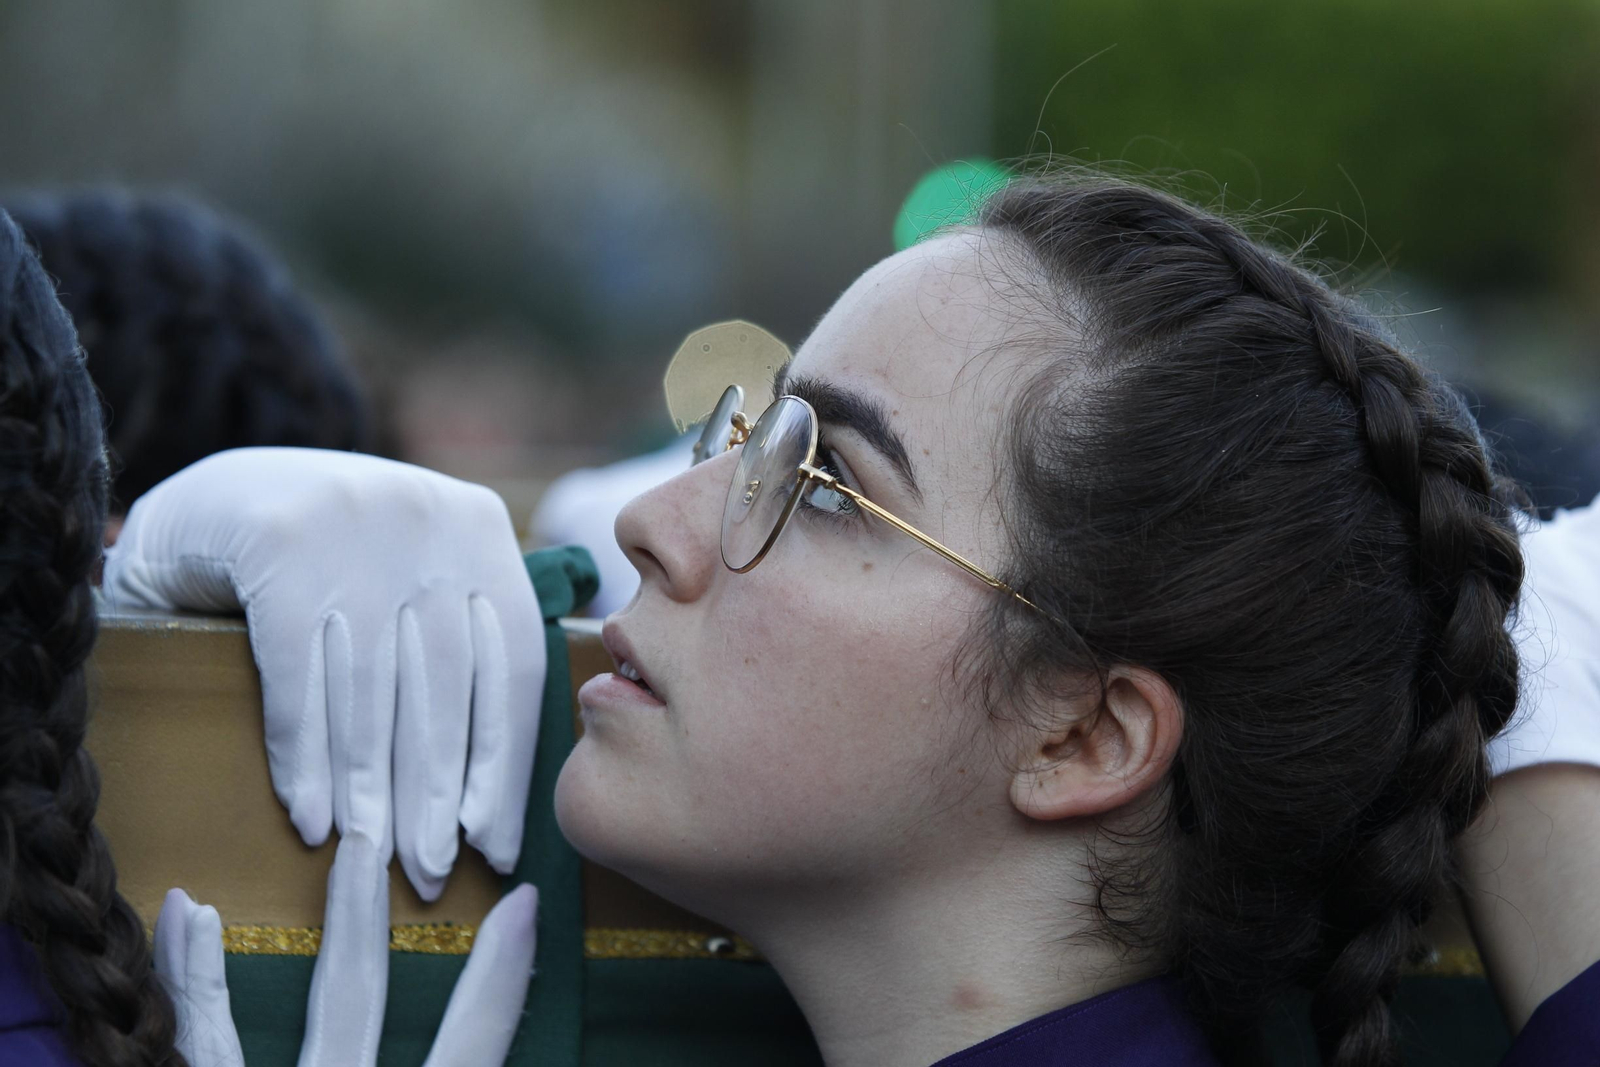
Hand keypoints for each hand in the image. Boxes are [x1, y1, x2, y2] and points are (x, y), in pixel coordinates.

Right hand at [104, 447, 544, 896]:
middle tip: (428, 873)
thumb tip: (496, 783)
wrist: (209, 501)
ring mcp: (352, 525)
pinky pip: (298, 675)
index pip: (512, 664)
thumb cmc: (328, 563)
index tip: (493, 843)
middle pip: (444, 685)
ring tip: (371, 858)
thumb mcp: (412, 575)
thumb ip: (462, 641)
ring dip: (370, 788)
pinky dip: (304, 754)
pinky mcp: (275, 544)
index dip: (504, 764)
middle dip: (436, 792)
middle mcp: (426, 518)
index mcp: (479, 526)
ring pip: (372, 687)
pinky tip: (308, 819)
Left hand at [155, 854, 539, 1066]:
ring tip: (335, 852)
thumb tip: (492, 1052)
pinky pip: (197, 1041)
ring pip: (285, 1008)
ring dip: (314, 925)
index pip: (473, 1046)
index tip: (525, 901)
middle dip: (368, 920)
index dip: (503, 976)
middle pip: (360, 1000)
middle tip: (375, 842)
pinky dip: (193, 976)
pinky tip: (189, 914)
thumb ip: (453, 1065)